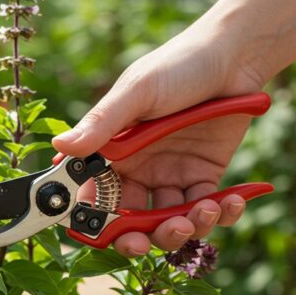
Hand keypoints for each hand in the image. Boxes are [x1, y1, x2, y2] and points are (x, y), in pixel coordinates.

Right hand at [52, 26, 266, 257]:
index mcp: (112, 153)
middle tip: (153, 238)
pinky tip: (231, 202)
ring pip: (169, 222)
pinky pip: (207, 209)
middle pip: (131, 221)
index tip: (109, 233)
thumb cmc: (178, 66)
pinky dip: (221, 214)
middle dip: (142, 237)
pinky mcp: (206, 177)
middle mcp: (138, 170)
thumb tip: (60, 146)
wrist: (235, 56)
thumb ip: (101, 123)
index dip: (97, 222)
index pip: (94, 198)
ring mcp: (171, 176)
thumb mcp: (137, 93)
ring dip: (185, 228)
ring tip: (204, 210)